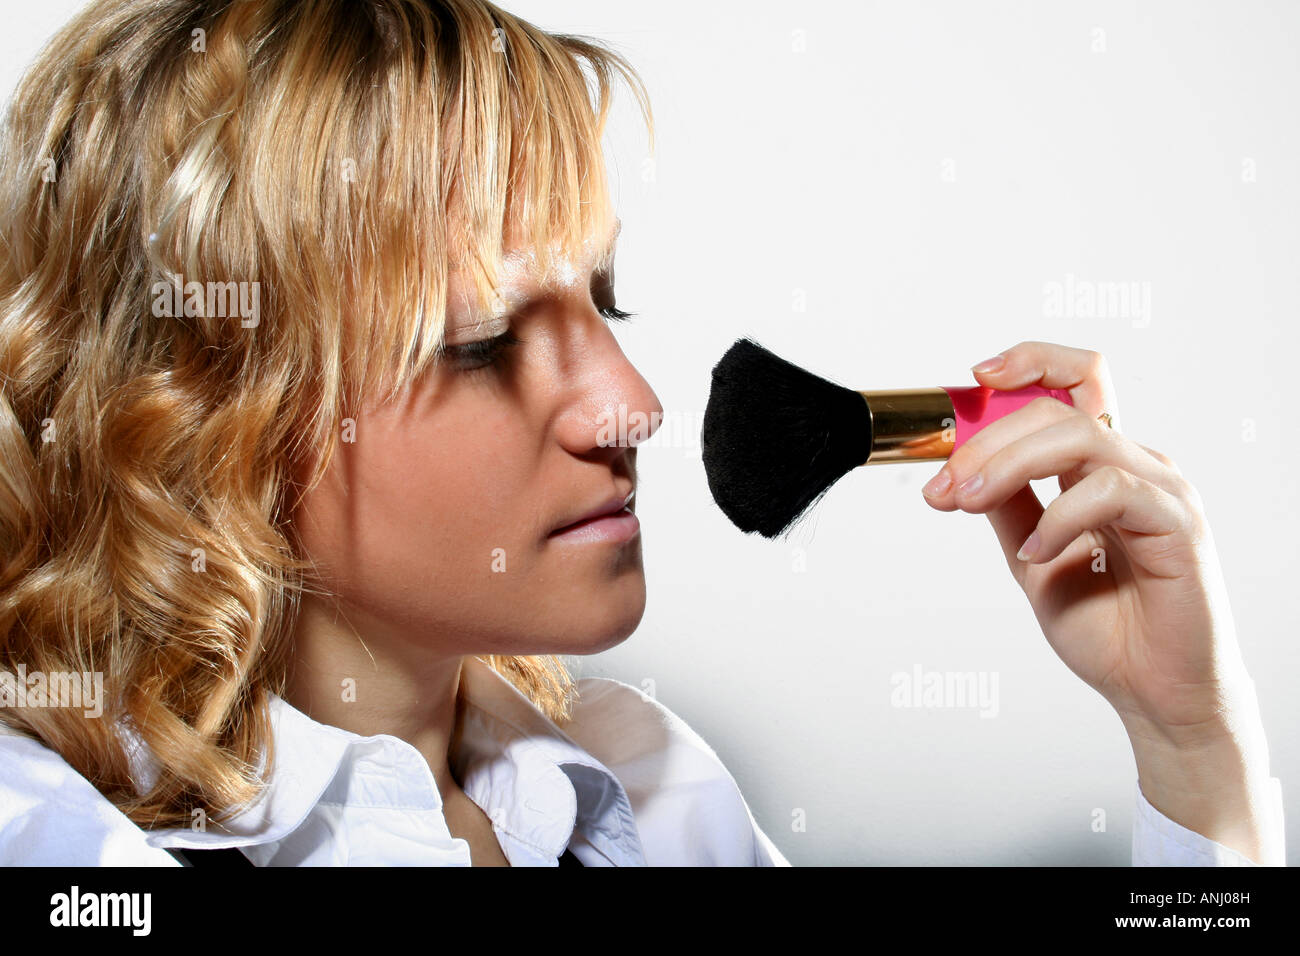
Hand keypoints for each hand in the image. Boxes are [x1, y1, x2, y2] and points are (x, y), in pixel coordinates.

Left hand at [920, 341, 1279, 862]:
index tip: (974, 379)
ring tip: (969, 503)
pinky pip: (1110, 490)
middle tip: (946, 484)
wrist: (1151, 690)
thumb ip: (1007, 507)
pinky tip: (1035, 555)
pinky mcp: (1177, 524)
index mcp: (1101, 464)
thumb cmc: (1104, 624)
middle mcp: (1135, 465)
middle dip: (987, 438)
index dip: (1028, 362)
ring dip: (1008, 465)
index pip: (1076, 380)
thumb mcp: (1030, 555)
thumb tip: (959, 468)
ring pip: (1080, 436)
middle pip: (1059, 407)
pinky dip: (1060, 518)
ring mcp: (1161, 490)